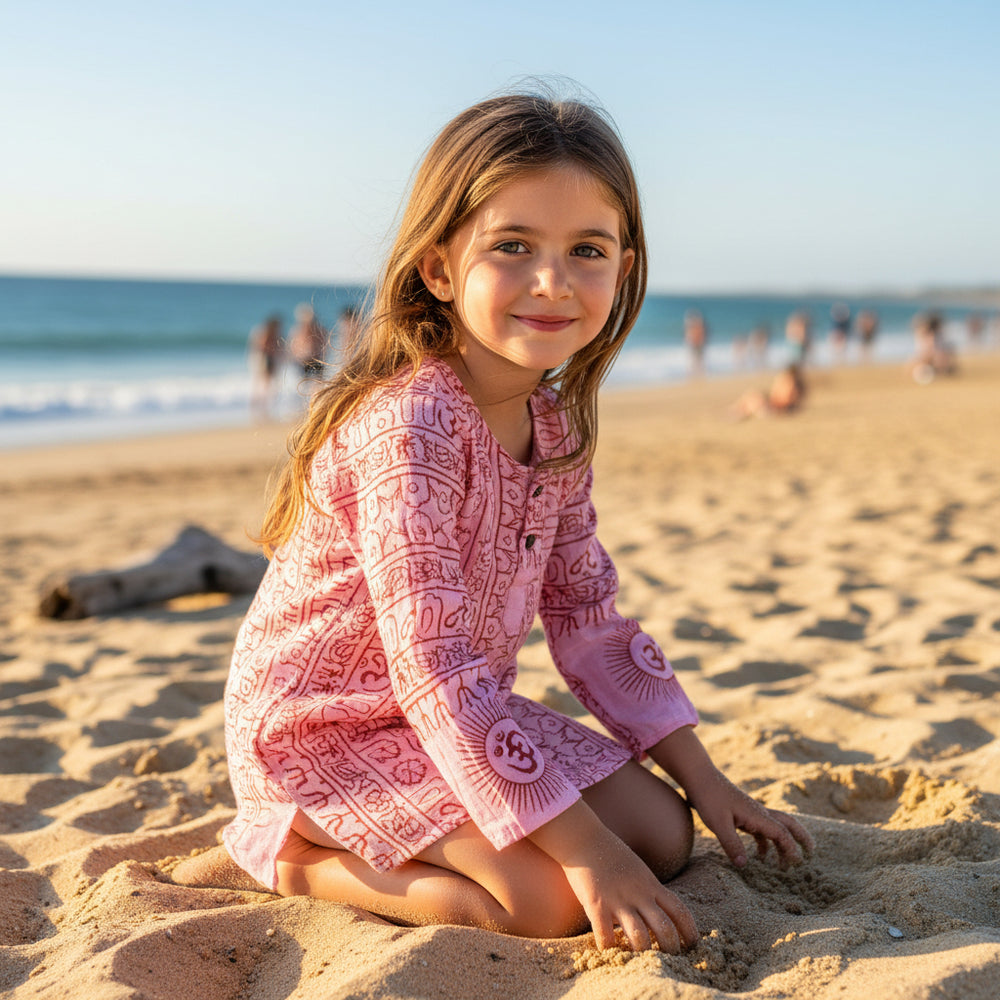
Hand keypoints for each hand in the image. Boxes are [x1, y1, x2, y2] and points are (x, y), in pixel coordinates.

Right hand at [529, 802, 697, 951]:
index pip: (679, 911)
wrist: (584, 837)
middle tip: (669, 961)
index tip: (694, 946)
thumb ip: (648, 890)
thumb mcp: (638, 870)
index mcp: (651, 885)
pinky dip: (609, 950)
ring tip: (642, 963)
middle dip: (671, 950)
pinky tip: (609, 954)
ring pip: (640, 937)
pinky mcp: (597, 904)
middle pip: (665, 929)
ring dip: (643, 955)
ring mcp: (618, 900)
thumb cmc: (609, 853)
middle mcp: (639, 894)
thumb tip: (655, 913)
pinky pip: (606, 936)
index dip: (690, 932)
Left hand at [686, 770, 813, 868]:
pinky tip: (761, 857)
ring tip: (786, 864)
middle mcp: (758, 812)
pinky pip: (761, 829)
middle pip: (788, 823)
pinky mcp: (742, 813)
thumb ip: (731, 843)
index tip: (797, 863)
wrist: (699, 777)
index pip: (781, 833)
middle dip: (801, 837)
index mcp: (757, 814)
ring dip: (783, 844)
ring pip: (775, 827)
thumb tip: (744, 865)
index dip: (791, 848)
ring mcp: (751, 812)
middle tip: (812, 852)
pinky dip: (766, 843)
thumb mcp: (717, 823)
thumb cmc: (708, 798)